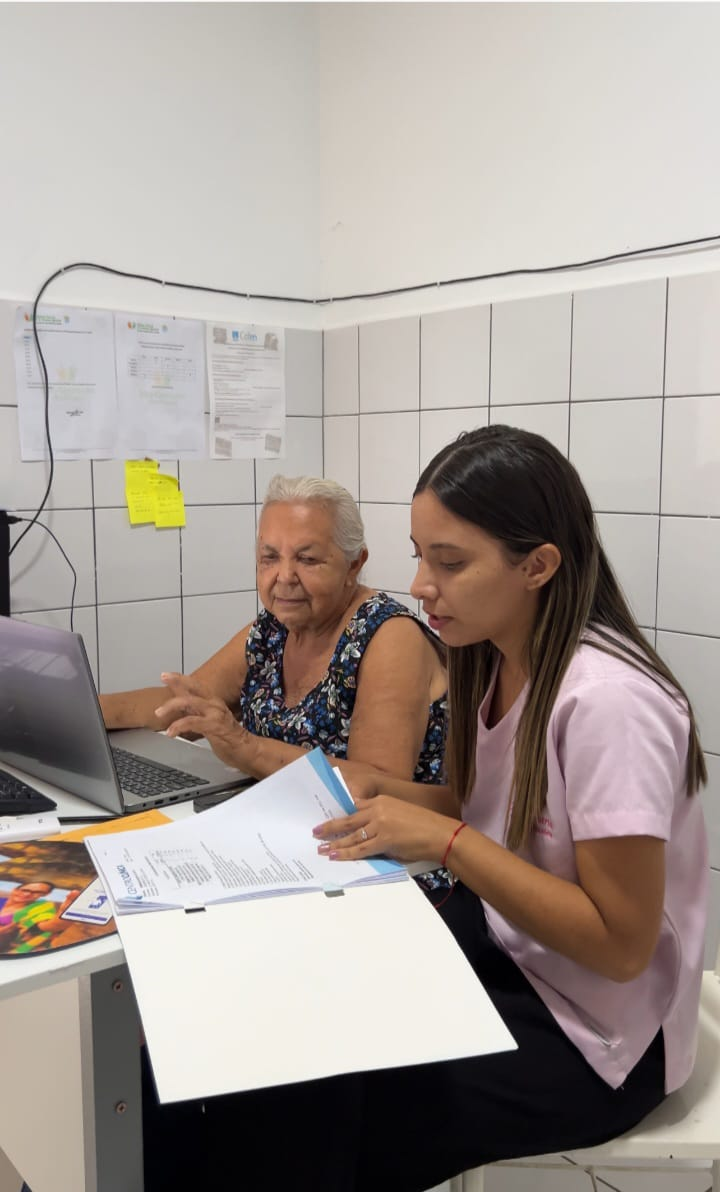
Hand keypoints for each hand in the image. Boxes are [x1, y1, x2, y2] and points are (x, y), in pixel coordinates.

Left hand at [157, 673, 255, 769]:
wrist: (246, 750)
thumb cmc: (228, 738)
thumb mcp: (209, 722)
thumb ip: (196, 714)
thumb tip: (180, 710)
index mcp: (213, 702)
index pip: (195, 686)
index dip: (179, 678)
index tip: (165, 675)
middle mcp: (214, 704)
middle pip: (192, 687)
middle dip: (176, 682)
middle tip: (162, 679)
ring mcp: (214, 714)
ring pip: (189, 702)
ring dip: (171, 706)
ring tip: (159, 713)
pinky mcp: (214, 725)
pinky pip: (192, 722)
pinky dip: (178, 726)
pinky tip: (170, 733)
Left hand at [312, 795, 458, 864]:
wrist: (441, 834)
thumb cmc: (423, 827)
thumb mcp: (399, 815)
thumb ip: (382, 819)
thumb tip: (364, 832)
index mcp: (382, 801)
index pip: (355, 807)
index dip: (340, 814)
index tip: (328, 818)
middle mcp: (379, 809)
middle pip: (348, 819)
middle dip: (330, 827)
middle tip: (315, 832)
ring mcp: (381, 824)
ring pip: (351, 835)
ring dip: (334, 842)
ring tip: (321, 848)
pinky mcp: (384, 839)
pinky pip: (361, 848)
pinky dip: (347, 853)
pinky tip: (336, 855)